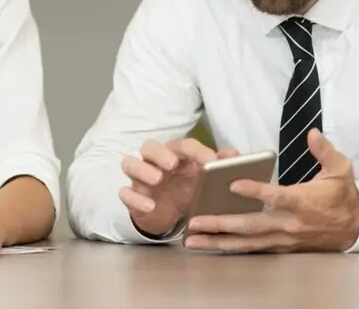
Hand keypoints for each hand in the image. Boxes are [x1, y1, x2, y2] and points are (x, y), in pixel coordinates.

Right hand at [119, 138, 238, 236]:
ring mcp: (140, 179)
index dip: (195, 150)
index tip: (210, 161)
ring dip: (142, 169)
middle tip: (172, 163)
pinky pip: (125, 193)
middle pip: (149, 146)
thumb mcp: (204, 181)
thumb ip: (219, 166)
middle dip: (160, 153)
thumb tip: (233, 154)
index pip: (181, 144)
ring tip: (157, 179)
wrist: (169, 215)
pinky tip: (150, 206)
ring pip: (130, 163)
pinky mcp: (132, 197)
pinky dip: (135, 198)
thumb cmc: (186, 190)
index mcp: (174, 154)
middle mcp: (154, 162)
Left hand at [184, 129, 358, 252]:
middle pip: (252, 225)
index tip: (233, 184)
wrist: (356, 229)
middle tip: (195, 222)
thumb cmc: (343, 197)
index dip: (255, 191)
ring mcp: (283, 239)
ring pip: (247, 242)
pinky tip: (210, 246)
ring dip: (218, 242)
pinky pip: (252, 249)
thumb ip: (325, 151)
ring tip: (192, 240)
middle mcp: (290, 223)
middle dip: (221, 224)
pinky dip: (230, 248)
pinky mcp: (280, 247)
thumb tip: (312, 133)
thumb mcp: (341, 170)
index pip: (276, 196)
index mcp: (303, 202)